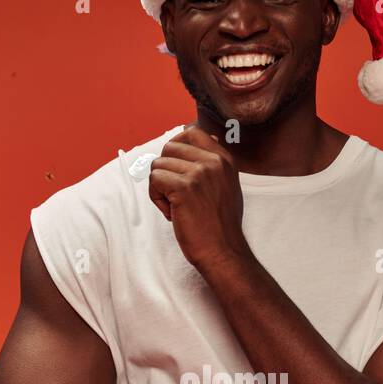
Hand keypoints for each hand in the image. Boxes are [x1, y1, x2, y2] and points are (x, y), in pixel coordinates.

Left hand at [148, 124, 249, 272]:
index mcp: (224, 159)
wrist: (223, 252)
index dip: (176, 147)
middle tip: (176, 195)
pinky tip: (172, 212)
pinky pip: (154, 179)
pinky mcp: (183, 187)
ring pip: (158, 165)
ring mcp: (199, 173)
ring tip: (176, 207)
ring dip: (160, 188)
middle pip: (169, 148)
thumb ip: (216, 162)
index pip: (191, 132)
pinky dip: (157, 198)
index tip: (176, 170)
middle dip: (165, 170)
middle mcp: (213, 162)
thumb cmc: (220, 225)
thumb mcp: (228, 185)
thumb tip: (209, 136)